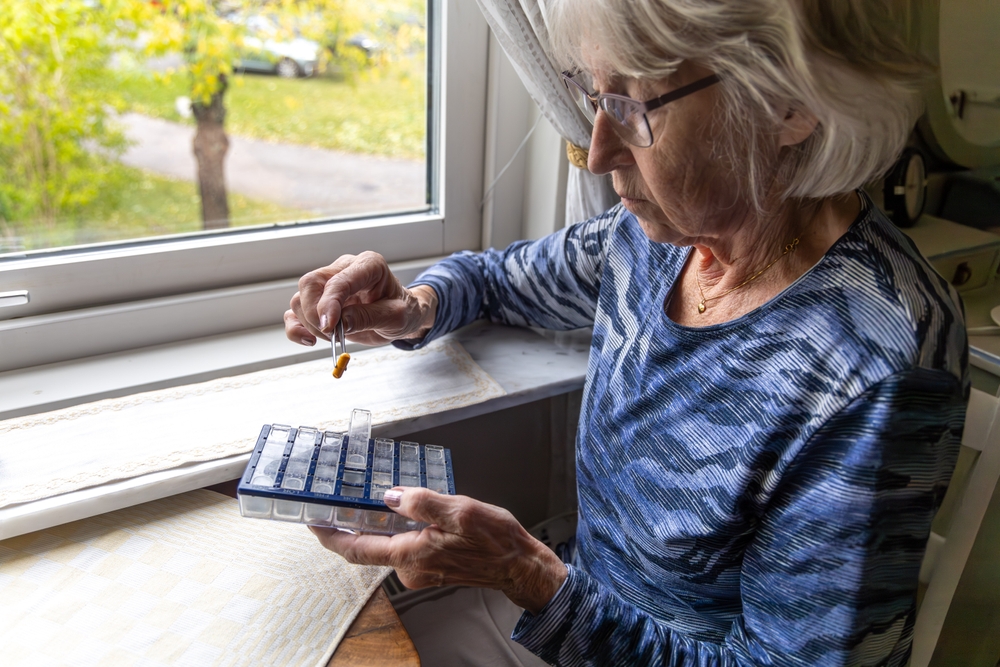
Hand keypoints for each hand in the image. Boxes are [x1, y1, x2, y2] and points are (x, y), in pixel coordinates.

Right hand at [284, 251, 437, 345]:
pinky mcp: (319, 302)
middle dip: (315, 314)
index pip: (338, 280)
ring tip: (333, 337)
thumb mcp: (396, 317)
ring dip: (310, 323)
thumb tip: (338, 324)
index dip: (329, 303)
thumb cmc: (403, 311)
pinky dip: (296, 328)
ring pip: (300, 298)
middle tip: (332, 335)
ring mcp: (329, 284)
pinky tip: (310, 340)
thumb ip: (368, 318)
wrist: (402, 317)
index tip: (330, 327)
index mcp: (368, 265)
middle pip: (310, 283)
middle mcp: (344, 269)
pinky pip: (295, 313)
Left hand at [309, 487, 567, 613]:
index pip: (357, 549)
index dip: (330, 536)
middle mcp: (410, 568)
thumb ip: (422, 503)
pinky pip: (404, 546)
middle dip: (350, 526)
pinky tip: (405, 512)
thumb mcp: (459, 511)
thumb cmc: (495, 541)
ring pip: (387, 545)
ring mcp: (420, 570)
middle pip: (368, 547)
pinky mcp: (430, 566)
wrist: (519, 566)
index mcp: (411, 555)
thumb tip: (391, 496)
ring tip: (374, 499)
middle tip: (336, 502)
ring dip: (378, 525)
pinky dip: (397, 530)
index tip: (313, 522)